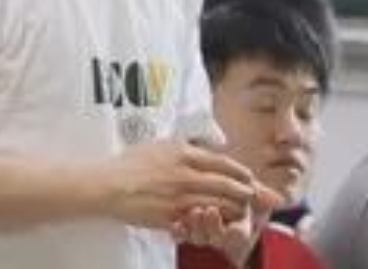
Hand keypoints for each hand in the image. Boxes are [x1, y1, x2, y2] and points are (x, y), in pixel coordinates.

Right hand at [93, 140, 258, 228]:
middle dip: (249, 194)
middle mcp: (187, 175)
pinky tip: (218, 223)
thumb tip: (206, 145)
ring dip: (236, 209)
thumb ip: (185, 146)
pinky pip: (201, 221)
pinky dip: (214, 222)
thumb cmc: (130, 163)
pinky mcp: (173, 217)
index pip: (224, 163)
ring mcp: (181, 198)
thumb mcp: (161, 145)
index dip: (242, 173)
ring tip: (243, 211)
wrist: (107, 185)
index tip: (251, 178)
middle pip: (229, 186)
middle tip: (259, 198)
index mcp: (185, 154)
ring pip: (220, 205)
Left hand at [171, 181, 284, 266]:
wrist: (206, 185)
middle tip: (208, 211)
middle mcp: (221, 233)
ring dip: (195, 227)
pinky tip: (176, 222)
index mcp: (239, 227)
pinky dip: (178, 229)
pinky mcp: (185, 229)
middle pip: (216, 238)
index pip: (239, 236)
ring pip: (198, 238)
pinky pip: (181, 235)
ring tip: (192, 211)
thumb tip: (277, 198)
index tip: (231, 225)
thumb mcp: (248, 190)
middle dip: (212, 227)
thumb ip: (260, 194)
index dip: (234, 232)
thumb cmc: (233, 189)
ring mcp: (202, 233)